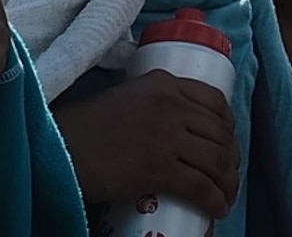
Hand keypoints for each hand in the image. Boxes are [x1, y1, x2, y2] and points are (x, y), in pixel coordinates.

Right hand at [54, 70, 240, 215]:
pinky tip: (218, 208)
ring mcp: (166, 136)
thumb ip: (152, 102)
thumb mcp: (126, 97)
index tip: (228, 140)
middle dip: (231, 158)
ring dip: (228, 182)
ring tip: (226, 195)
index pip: (214, 101)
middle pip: (219, 133)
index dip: (228, 125)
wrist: (61, 146)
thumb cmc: (87, 126)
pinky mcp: (158, 168)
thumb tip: (173, 126)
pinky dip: (215, 200)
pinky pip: (200, 186)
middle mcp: (171, 105)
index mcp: (164, 83)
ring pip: (215, 160)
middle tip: (228, 174)